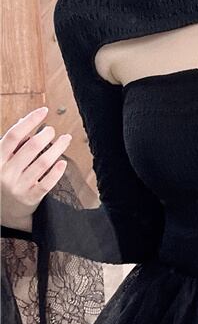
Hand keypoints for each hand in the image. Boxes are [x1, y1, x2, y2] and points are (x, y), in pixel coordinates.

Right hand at [1, 107, 70, 232]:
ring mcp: (18, 186)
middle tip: (52, 130)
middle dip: (46, 134)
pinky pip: (47, 183)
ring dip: (58, 148)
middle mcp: (6, 173)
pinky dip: (56, 171)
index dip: (30, 121)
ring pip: (43, 162)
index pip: (14, 135)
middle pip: (31, 147)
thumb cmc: (3, 179)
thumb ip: (11, 143)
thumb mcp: (1, 161)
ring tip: (65, 139)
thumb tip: (23, 120)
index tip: (44, 111)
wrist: (3, 212)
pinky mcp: (30, 198)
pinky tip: (63, 162)